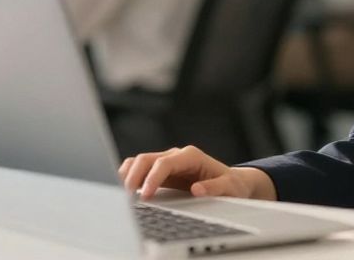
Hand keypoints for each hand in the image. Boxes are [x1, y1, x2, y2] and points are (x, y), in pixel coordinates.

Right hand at [118, 146, 276, 201]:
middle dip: (134, 176)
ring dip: (128, 175)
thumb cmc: (231, 185)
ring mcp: (166, 161)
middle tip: (127, 197)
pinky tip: (125, 190)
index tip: (146, 195)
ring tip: (123, 193)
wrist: (231, 182)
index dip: (153, 177)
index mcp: (191, 156)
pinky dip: (130, 177)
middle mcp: (176, 156)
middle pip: (146, 158)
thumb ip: (215, 187)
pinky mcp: (160, 171)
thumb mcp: (230, 188)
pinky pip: (139, 169)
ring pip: (139, 161)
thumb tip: (197, 189)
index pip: (164, 162)